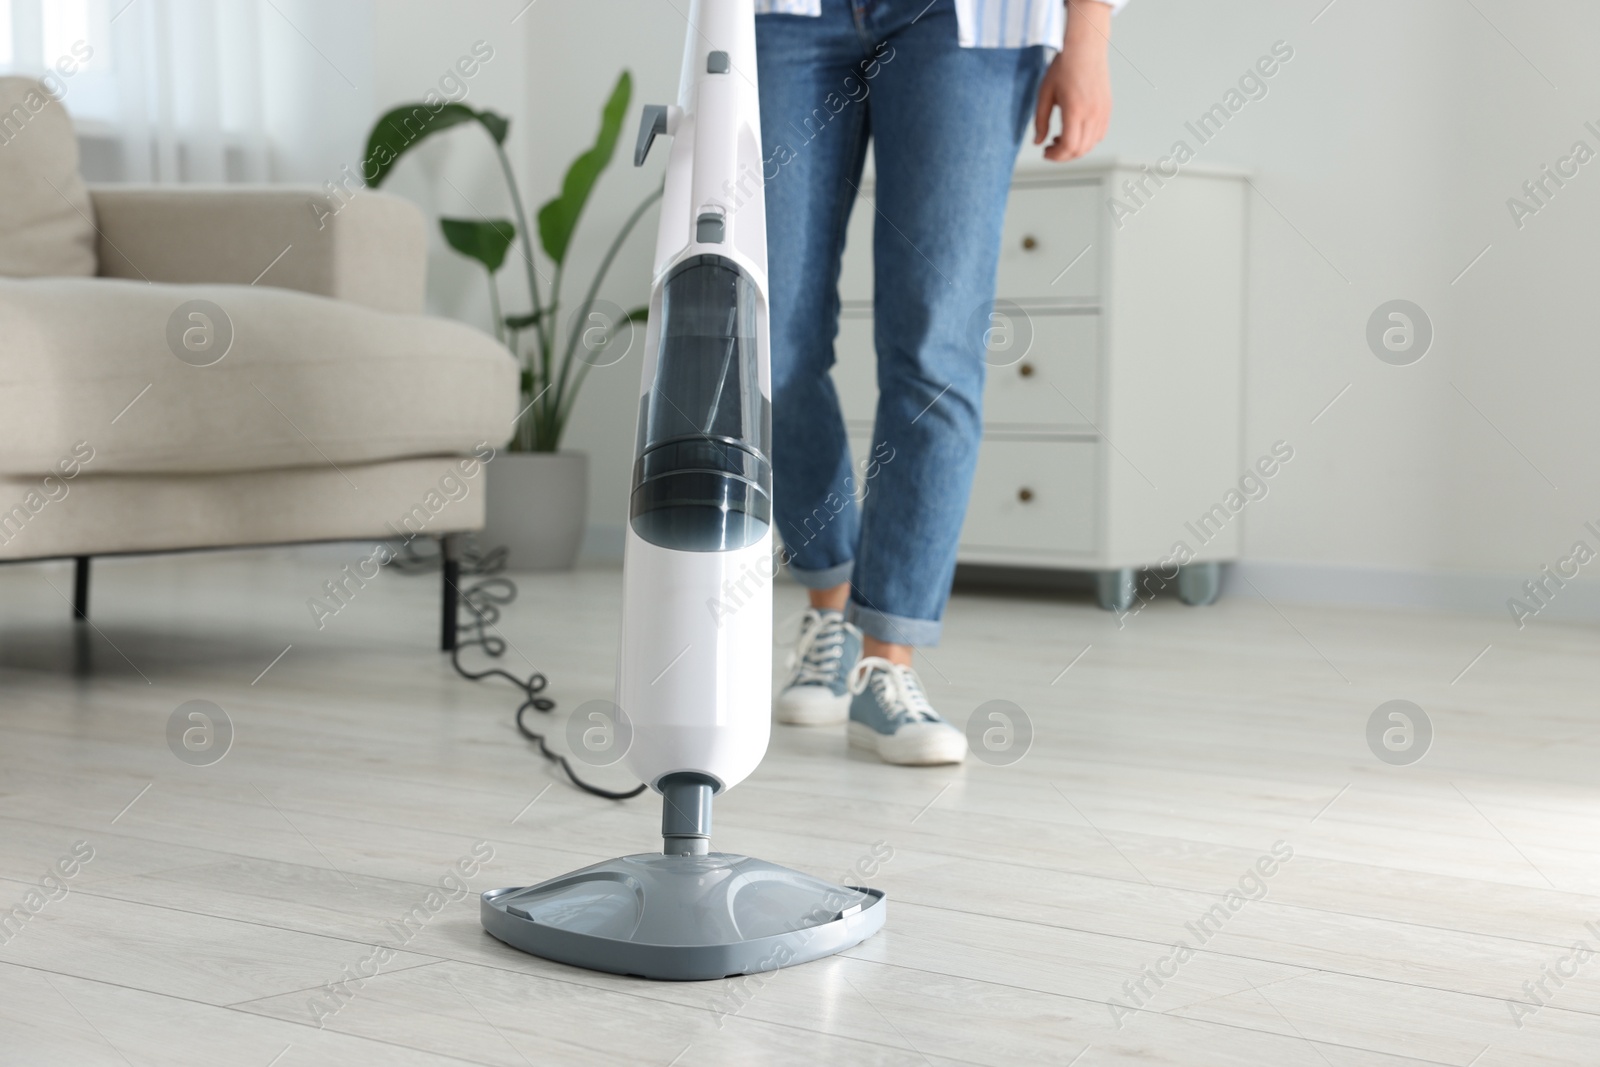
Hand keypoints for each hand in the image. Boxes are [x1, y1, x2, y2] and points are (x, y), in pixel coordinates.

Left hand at [1034, 0, 1113, 161]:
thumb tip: (1038, 143)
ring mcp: (1103, 112)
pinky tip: (1073, 130)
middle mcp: (1093, 113)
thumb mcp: (1044, 95)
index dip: (1055, 156)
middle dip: (1063, 155)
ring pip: (1091, 145)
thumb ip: (1040, 121)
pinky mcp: (1107, 109)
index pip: (1068, 146)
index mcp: (1075, 110)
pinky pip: (1099, 134)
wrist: (1085, 49)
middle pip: (1080, 150)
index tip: (1045, 152)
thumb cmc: (1063, 68)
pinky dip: (1086, 140)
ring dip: (1075, 148)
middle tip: (1050, 148)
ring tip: (1059, 138)